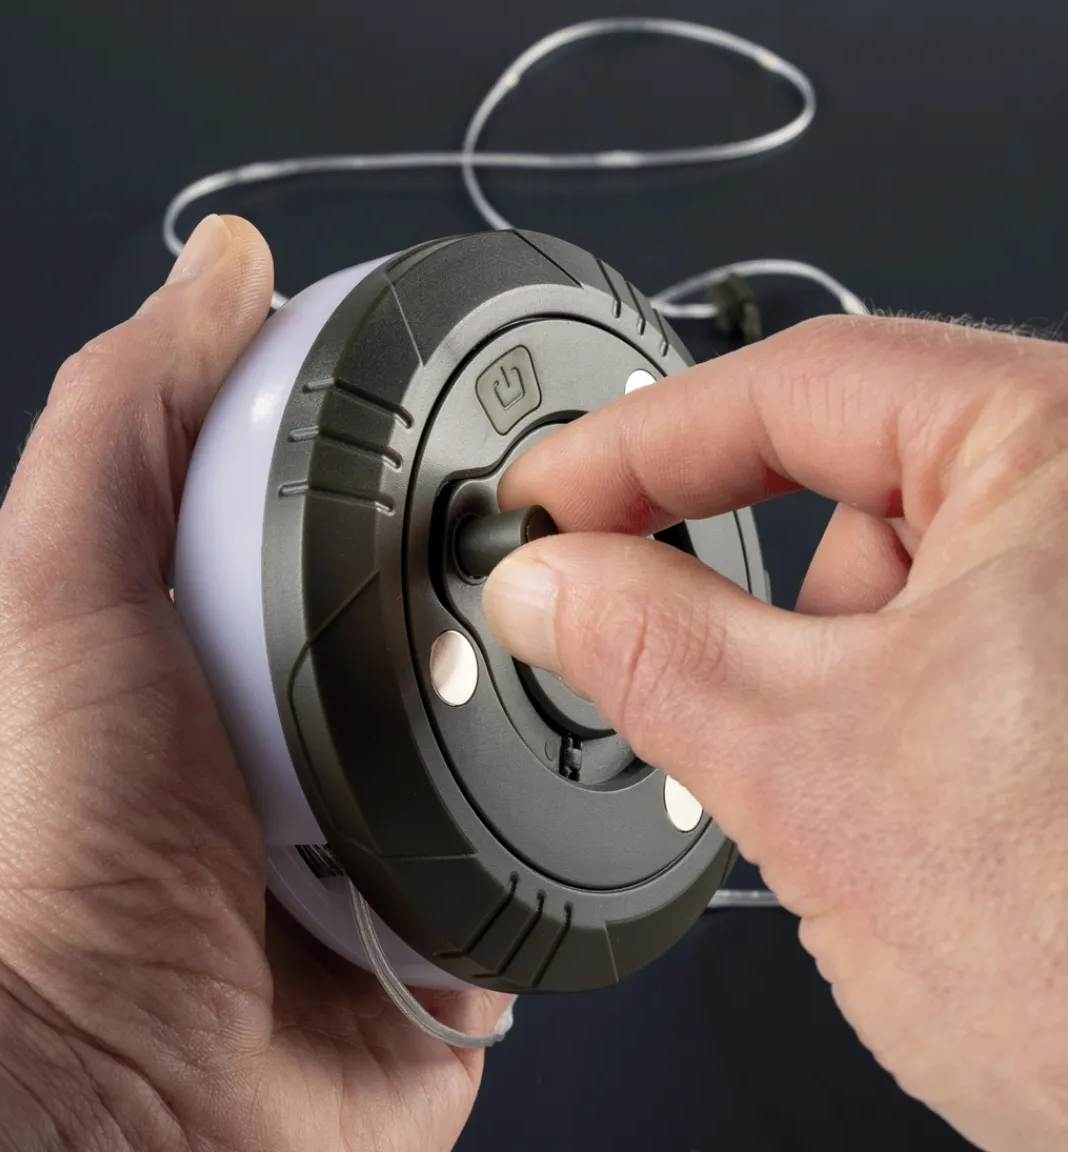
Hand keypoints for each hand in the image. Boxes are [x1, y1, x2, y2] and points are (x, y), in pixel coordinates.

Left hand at [0, 216, 508, 1151]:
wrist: (105, 1094)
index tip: (506, 423)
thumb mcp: (62, 590)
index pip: (365, 513)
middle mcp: (324, 728)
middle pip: (465, 616)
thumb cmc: (47, 852)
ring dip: (550, 713)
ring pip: (524, 736)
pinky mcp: (457, 932)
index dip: (428, 460)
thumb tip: (217, 271)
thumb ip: (131, 422)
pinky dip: (555, 842)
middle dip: (519, 586)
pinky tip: (547, 818)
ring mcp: (397, 832)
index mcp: (242, 635)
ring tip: (578, 679)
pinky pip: (542, 864)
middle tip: (571, 552)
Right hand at [484, 315, 1067, 1151]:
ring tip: (848, 779)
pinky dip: (873, 684)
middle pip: (840, 471)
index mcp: (1066, 455)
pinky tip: (901, 784)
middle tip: (620, 614)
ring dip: (818, 654)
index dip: (638, 445)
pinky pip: (934, 622)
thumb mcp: (811, 771)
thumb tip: (545, 583)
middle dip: (735, 574)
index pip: (797, 388)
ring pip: (884, 562)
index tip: (549, 495)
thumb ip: (646, 650)